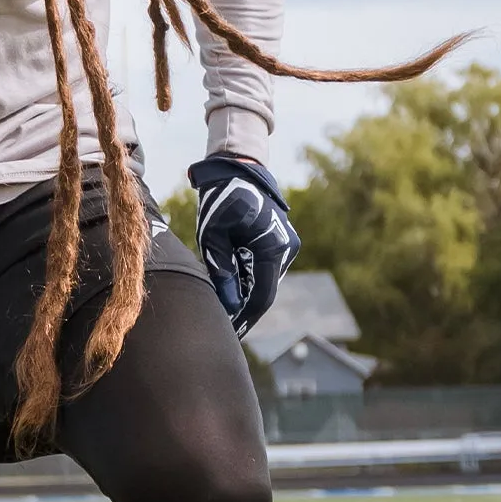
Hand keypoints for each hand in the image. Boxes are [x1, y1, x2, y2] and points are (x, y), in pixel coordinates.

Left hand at [188, 155, 300, 338]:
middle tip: (224, 327)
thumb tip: (228, 303)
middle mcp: (286, 248)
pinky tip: (230, 289)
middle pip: (264, 291)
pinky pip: (264, 268)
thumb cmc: (222, 198)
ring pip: (264, 280)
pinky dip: (248, 280)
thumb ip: (222, 270)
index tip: (230, 333)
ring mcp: (285, 244)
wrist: (238, 169)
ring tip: (222, 309)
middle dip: (244, 309)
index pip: (261, 297)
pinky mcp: (279, 241)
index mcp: (273, 248)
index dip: (245, 317)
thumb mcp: (214, 236)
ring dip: (244, 294)